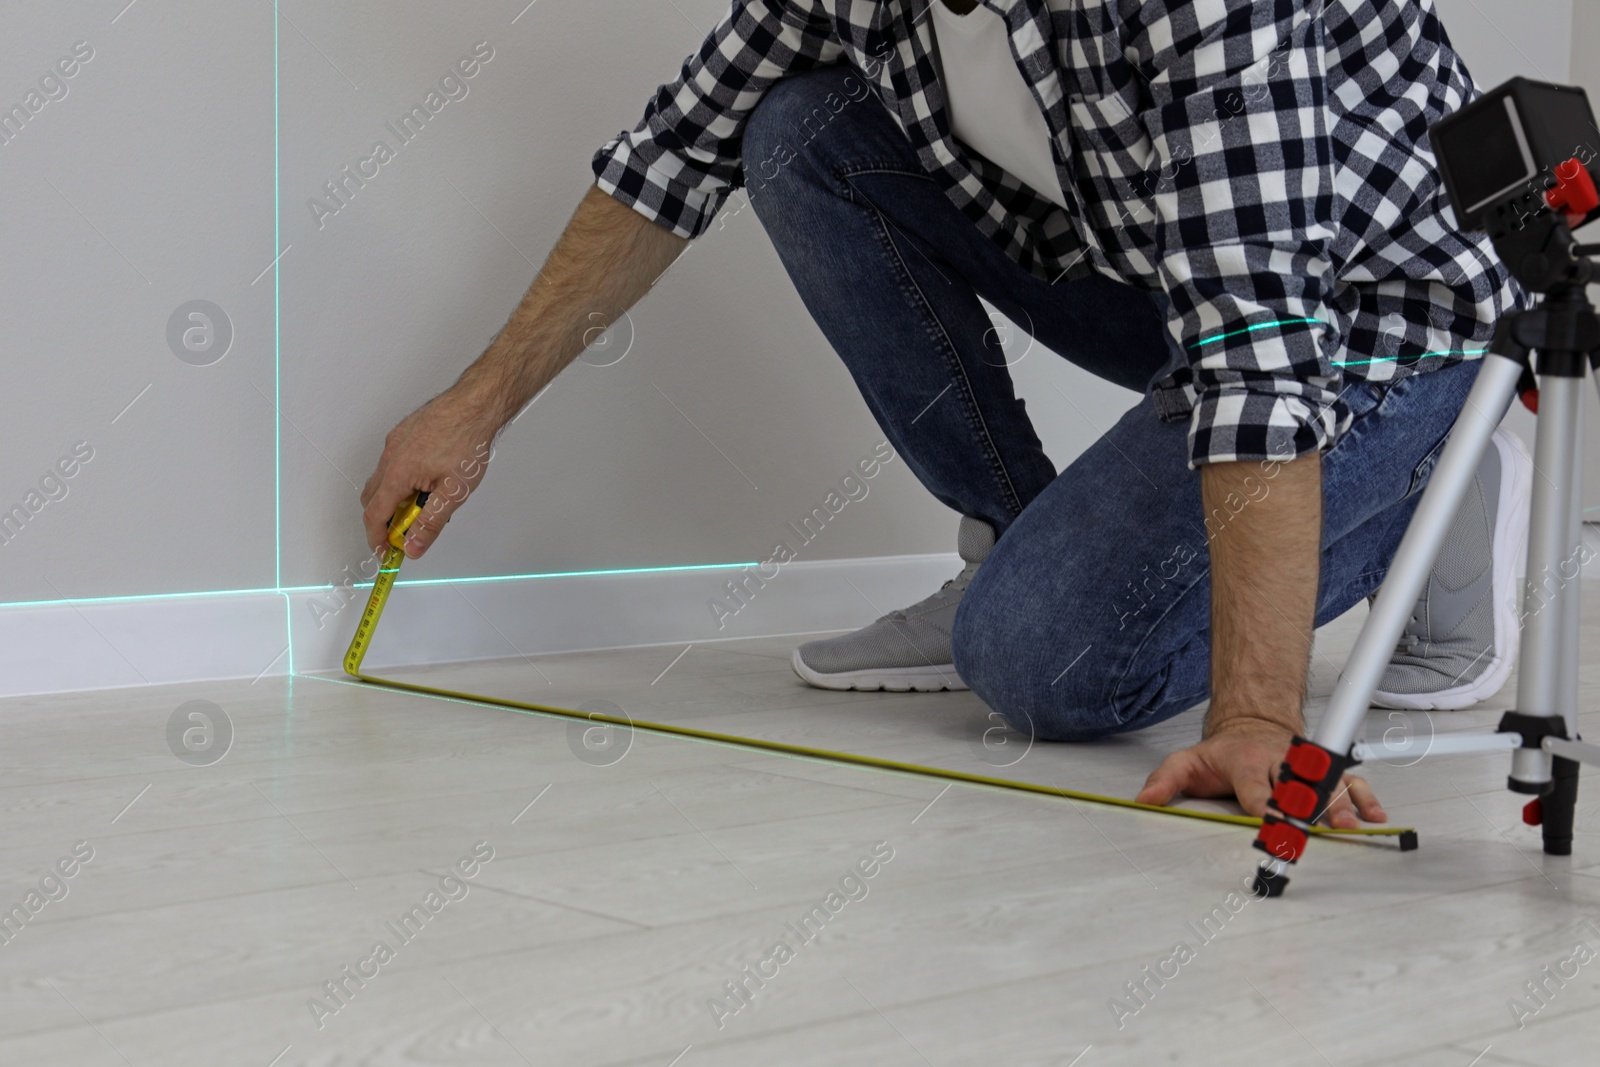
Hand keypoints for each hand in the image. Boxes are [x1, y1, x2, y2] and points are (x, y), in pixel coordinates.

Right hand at [361, 385, 500, 558]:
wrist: (476, 404)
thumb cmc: (467, 440)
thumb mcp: (454, 492)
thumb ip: (430, 523)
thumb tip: (413, 546)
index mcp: (397, 473)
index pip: (374, 515)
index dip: (376, 538)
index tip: (385, 552)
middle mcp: (390, 456)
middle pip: (372, 498)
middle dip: (384, 520)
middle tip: (405, 533)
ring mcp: (395, 442)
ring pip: (382, 479)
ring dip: (394, 498)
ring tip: (424, 504)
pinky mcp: (403, 433)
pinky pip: (392, 462)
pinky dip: (400, 478)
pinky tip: (426, 479)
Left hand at [1134, 720, 1385, 829]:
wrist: (1250, 726)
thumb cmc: (1219, 754)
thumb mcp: (1185, 762)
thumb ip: (1165, 781)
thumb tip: (1144, 801)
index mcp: (1245, 762)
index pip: (1256, 787)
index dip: (1265, 804)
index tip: (1273, 821)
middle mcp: (1279, 762)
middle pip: (1298, 786)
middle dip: (1310, 806)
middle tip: (1323, 828)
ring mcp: (1304, 767)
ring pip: (1327, 784)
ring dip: (1341, 805)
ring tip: (1353, 825)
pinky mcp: (1323, 771)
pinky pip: (1348, 782)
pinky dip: (1364, 797)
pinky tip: (1375, 816)